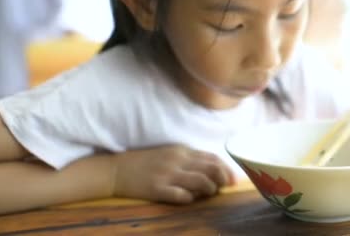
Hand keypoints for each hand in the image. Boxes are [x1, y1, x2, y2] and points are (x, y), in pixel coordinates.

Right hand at [112, 145, 234, 203]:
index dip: (226, 169)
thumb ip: (189, 160)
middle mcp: (177, 161)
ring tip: (209, 193)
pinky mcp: (157, 189)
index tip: (233, 179)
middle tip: (226, 187)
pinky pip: (182, 196)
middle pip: (211, 169)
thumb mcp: (169, 154)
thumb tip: (212, 171)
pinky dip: (190, 198)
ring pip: (201, 182)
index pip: (212, 158)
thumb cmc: (145, 162)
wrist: (116, 170)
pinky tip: (189, 199)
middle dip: (223, 179)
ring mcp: (168, 175)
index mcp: (181, 151)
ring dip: (210, 189)